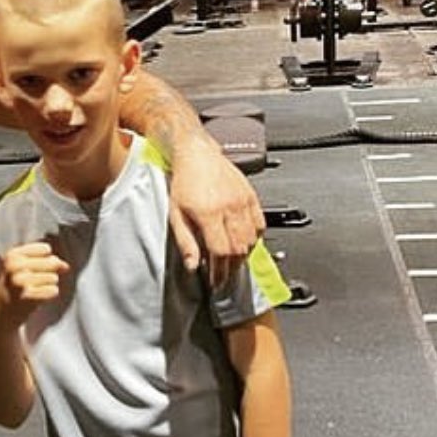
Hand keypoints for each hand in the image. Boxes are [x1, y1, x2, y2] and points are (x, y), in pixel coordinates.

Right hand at [0, 241, 69, 329]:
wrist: (2, 312)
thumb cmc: (17, 285)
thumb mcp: (27, 267)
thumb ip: (49, 261)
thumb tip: (66, 267)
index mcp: (12, 255)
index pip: (46, 249)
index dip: (46, 259)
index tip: (32, 268)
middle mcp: (14, 266)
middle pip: (52, 262)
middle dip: (49, 272)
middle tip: (34, 281)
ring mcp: (19, 282)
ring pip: (54, 277)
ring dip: (48, 284)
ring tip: (34, 290)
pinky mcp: (27, 297)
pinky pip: (53, 290)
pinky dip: (49, 294)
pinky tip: (37, 298)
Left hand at [169, 136, 264, 286]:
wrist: (197, 154)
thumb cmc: (185, 182)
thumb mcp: (175, 215)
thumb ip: (185, 242)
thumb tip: (192, 265)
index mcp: (209, 213)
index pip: (221, 252)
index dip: (220, 271)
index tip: (216, 281)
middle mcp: (229, 208)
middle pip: (238, 249)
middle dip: (232, 268)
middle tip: (225, 276)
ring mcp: (243, 201)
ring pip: (251, 239)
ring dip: (243, 255)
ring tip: (233, 262)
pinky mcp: (251, 196)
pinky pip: (260, 224)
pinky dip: (255, 238)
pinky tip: (245, 243)